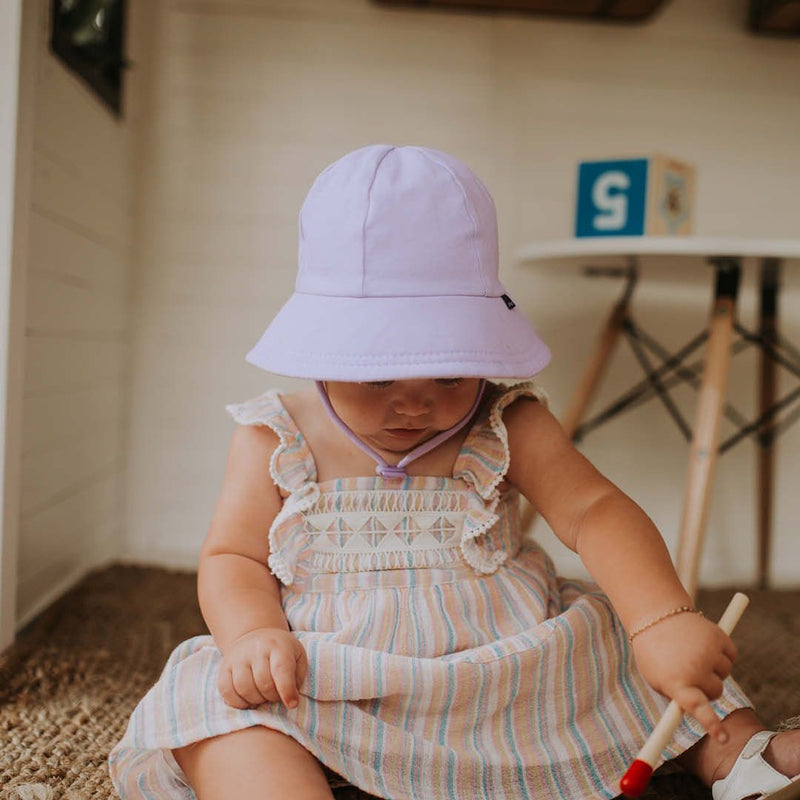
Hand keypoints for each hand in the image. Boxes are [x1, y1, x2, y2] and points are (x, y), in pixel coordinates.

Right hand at [217, 627, 307, 709]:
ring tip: (262, 698)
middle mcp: (256, 648)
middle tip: (276, 696)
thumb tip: (291, 699)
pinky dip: (238, 702)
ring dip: (256, 701)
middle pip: (263, 683)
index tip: (292, 704)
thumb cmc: (281, 651)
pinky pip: (226, 691)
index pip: (281, 670)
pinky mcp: (224, 666)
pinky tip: (248, 700)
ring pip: (244, 688)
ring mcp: (238, 657)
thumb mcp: (297, 656)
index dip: (287, 691)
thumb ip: (297, 676)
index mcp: (277, 646)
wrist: (255, 635)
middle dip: (272, 697)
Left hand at [631, 611, 737, 742]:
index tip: (723, 738)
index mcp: (676, 681)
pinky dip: (723, 652)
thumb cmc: (655, 652)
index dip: (711, 724)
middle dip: (707, 686)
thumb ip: (678, 696)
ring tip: (692, 651)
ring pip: (725, 672)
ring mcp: (708, 652)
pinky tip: (704, 643)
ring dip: (714, 666)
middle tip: (689, 670)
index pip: (697, 708)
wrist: (654, 614)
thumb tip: (702, 713)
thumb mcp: (658, 677)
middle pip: (716, 691)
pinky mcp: (718, 637)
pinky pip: (732, 655)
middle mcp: (694, 669)